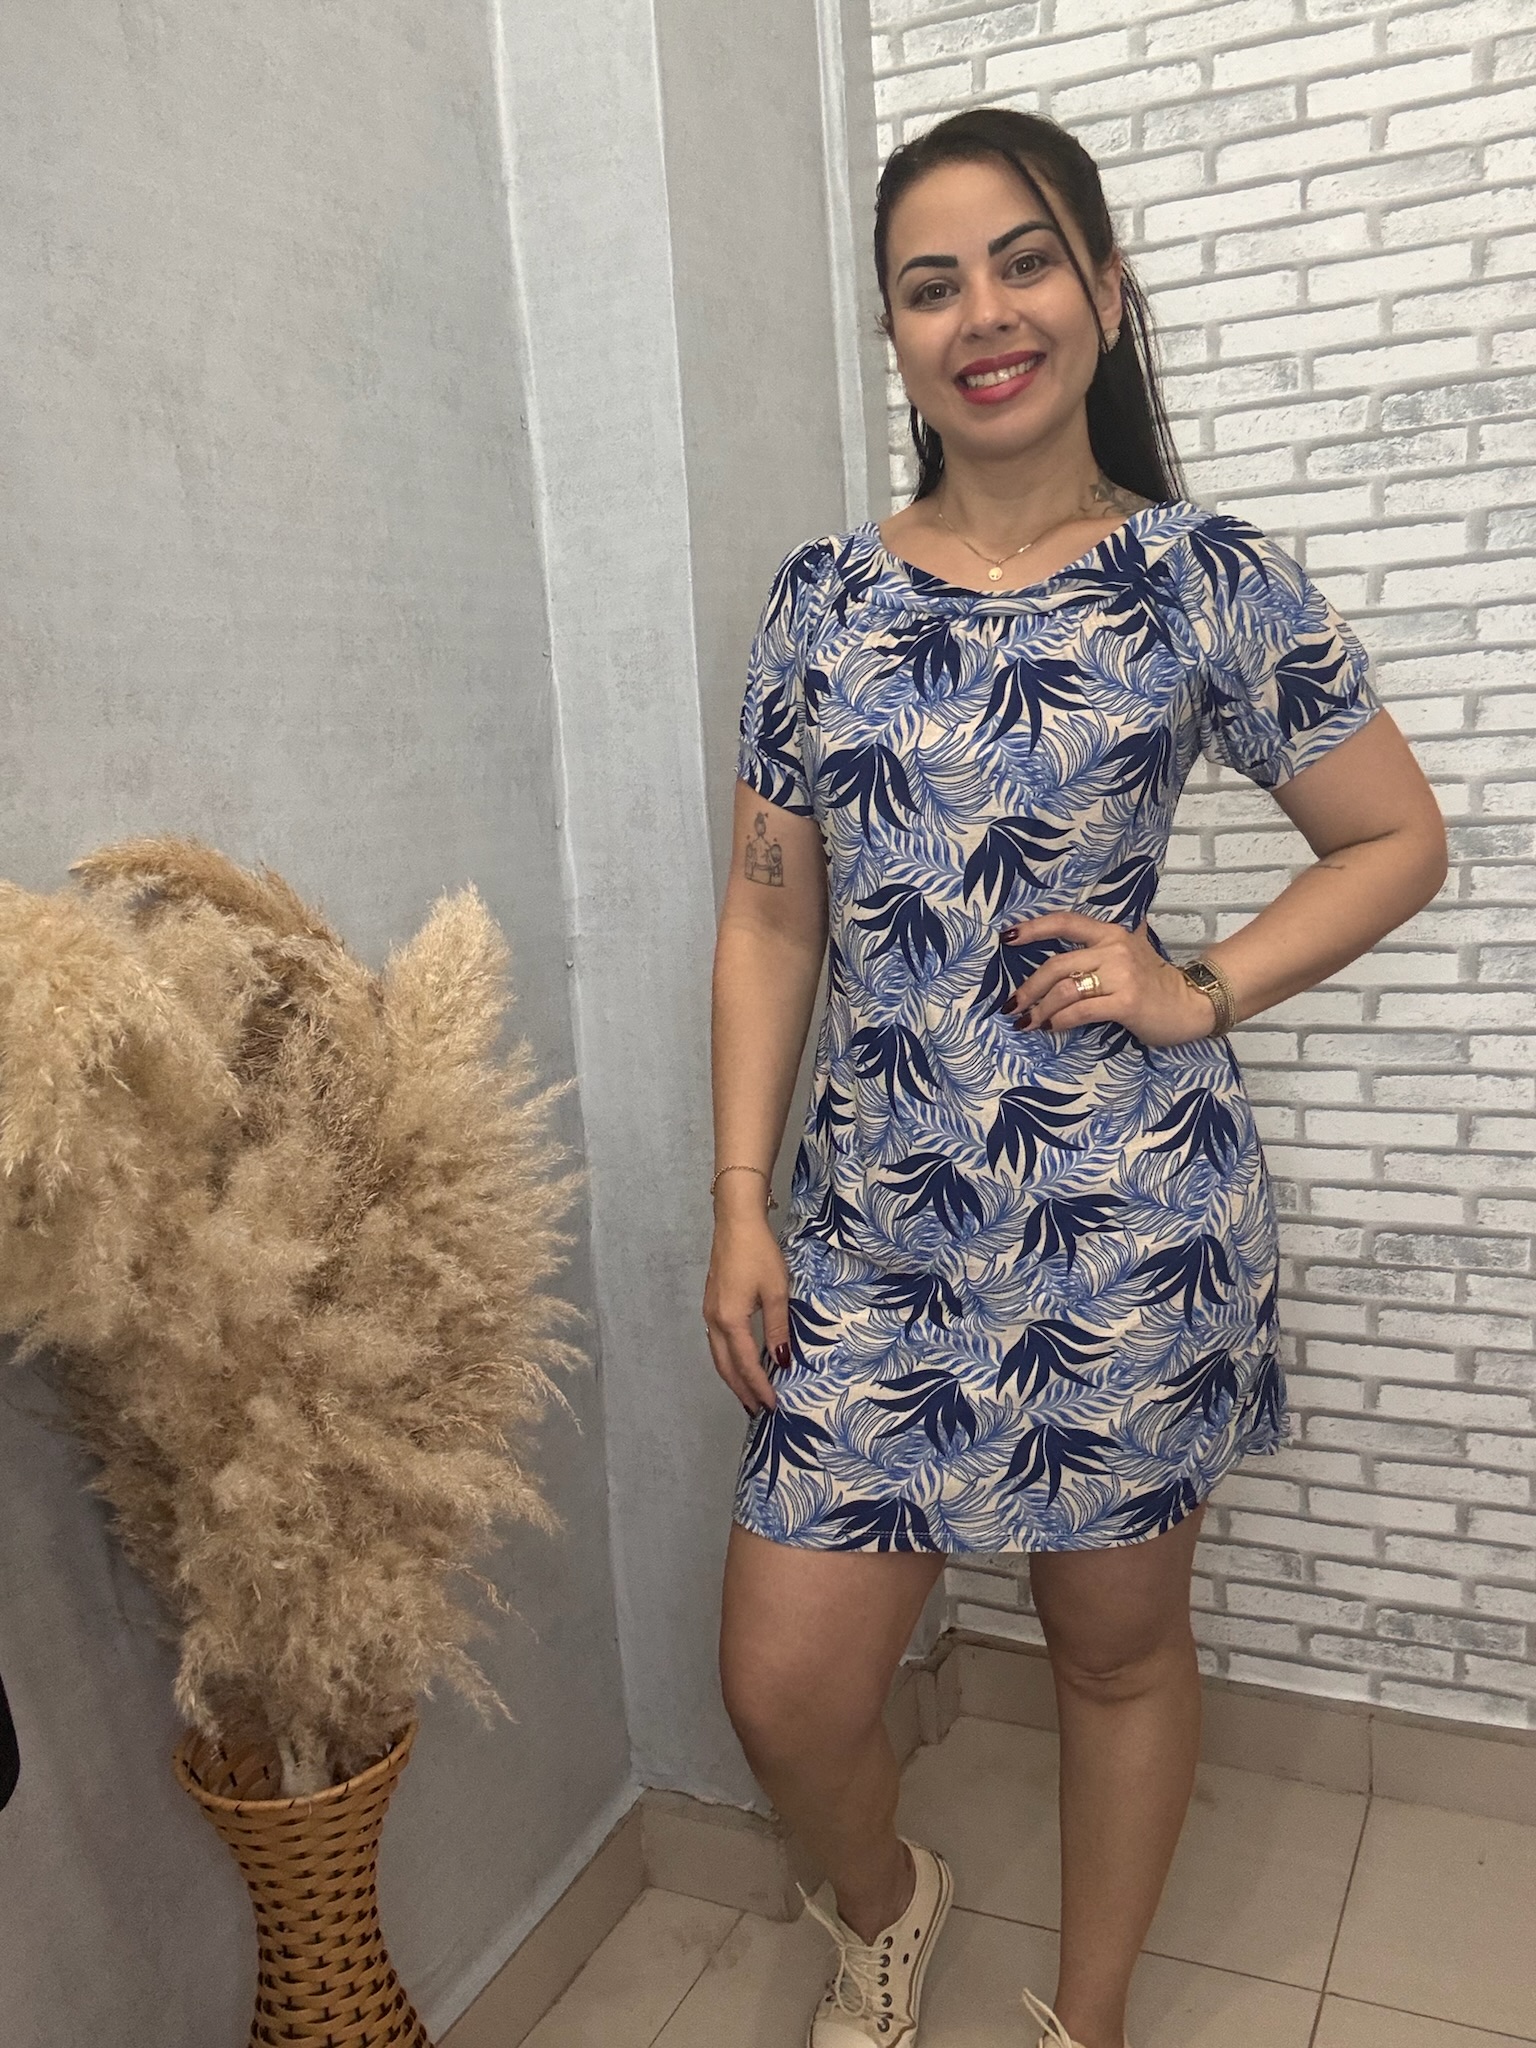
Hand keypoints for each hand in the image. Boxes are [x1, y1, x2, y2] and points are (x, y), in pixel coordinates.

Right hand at [703, 1187, 785, 1415]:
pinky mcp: (711, 1303)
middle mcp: (714, 1321)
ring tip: (748, 1394)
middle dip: (741, 1390)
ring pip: (718, 1355)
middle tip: (757, 1410)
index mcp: (730, 1320)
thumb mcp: (776, 1291)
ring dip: (732, 1377)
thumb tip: (780, 1361)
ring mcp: (709, 1312)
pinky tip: (739, 1362)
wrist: (735, 1222)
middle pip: (725, 1366)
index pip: (745, 1364)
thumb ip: (777, 1328)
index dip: (759, 1387)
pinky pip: (717, 1342)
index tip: (772, 1406)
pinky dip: (728, 1360)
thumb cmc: (759, 1253)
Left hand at [1004, 912, 1220, 1045]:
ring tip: (1026, 1022)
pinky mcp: (1126, 1003)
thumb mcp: (1129, 955)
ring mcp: (1121, 975)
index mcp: (1110, 934)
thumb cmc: (1154, 984)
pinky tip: (1050, 1027)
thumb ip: (1098, 951)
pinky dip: (1060, 1021)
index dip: (1033, 928)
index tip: (1007, 937)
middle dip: (1029, 987)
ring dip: (1039, 1009)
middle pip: (1056, 965)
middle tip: (1012, 1004)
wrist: (1191, 1004)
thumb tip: (1056, 965)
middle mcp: (1114, 949)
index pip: (1065, 922)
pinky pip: (1081, 1011)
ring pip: (1065, 990)